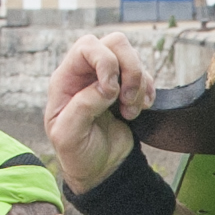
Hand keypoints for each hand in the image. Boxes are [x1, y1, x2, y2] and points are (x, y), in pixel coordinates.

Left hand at [44, 32, 155, 192]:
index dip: (105, 63)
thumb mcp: (69, 135)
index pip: (87, 47)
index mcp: (66, 79)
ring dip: (139, 85)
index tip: (111, 93)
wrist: (100, 170)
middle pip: (115, 43)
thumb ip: (83, 106)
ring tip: (130, 111)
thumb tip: (107, 86)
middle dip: (129, 70)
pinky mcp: (127, 90)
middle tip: (125, 99)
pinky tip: (139, 110)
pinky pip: (145, 76)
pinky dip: (148, 92)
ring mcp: (109, 80)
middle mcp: (87, 73)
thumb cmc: (78, 154)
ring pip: (133, 58)